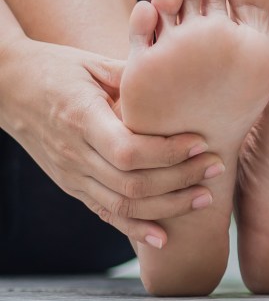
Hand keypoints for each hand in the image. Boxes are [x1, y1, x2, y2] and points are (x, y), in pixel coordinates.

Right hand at [0, 37, 223, 248]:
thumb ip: (131, 74)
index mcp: (81, 120)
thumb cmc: (56, 68)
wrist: (7, 89)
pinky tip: (164, 237)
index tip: (202, 143)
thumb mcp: (92, 63)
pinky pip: (105, 213)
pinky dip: (135, 228)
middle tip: (217, 168)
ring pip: (122, 204)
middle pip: (132, 182)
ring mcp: (71, 175)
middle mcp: (74, 154)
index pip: (128, 150)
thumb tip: (177, 73)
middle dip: (181, 180)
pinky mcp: (71, 186)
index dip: (168, 154)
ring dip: (169, 206)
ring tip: (205, 198)